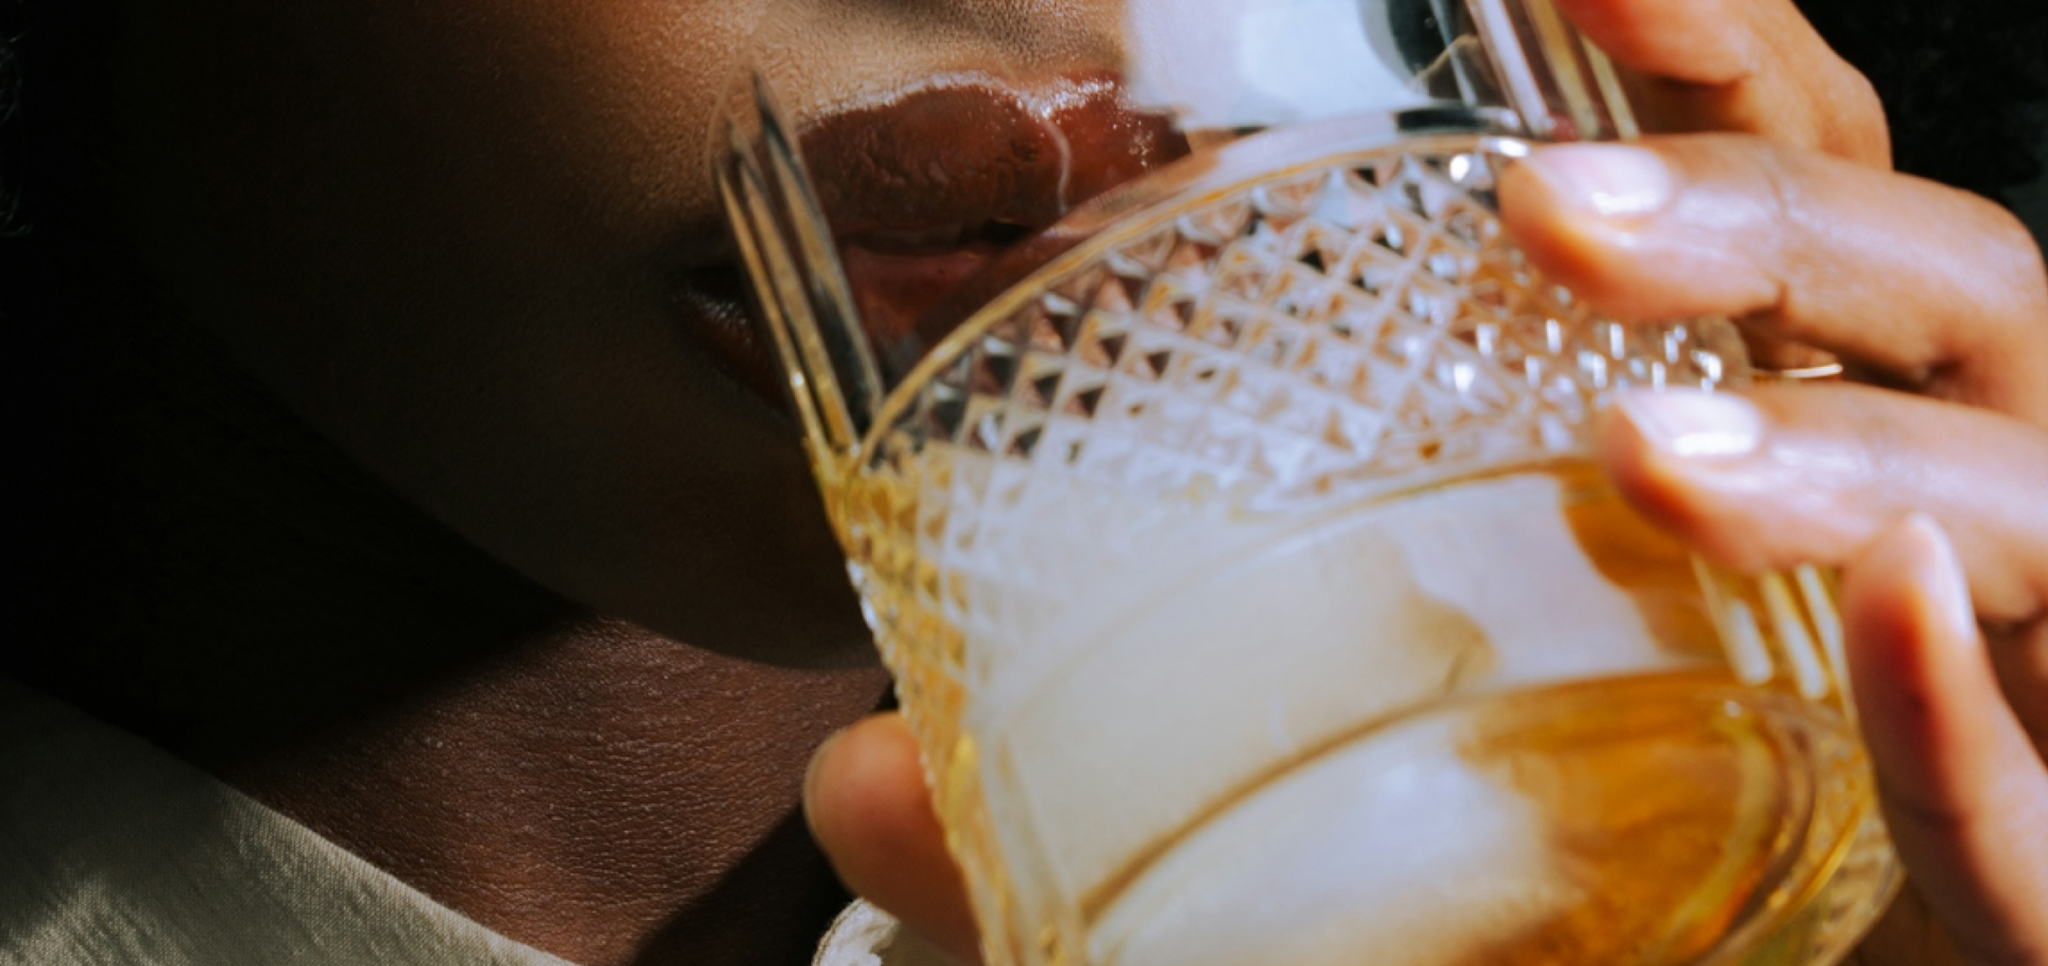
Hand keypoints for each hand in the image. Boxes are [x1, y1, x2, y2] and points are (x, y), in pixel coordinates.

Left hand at [803, 1, 2047, 962]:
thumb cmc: (1507, 923)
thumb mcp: (1281, 839)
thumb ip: (1086, 813)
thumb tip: (859, 786)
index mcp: (1747, 459)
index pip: (1779, 211)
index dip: (1709, 80)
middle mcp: (1911, 533)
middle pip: (1932, 282)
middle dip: (1765, 198)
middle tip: (1544, 201)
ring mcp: (2001, 678)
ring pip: (2027, 471)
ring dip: (1863, 439)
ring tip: (1655, 451)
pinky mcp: (2035, 873)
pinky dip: (1989, 733)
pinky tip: (1906, 627)